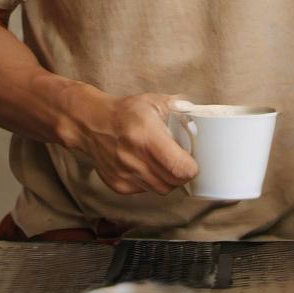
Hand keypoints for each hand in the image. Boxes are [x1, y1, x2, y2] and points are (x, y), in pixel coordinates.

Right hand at [72, 91, 197, 196]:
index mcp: (146, 135)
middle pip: (172, 182)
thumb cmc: (126, 111)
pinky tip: (147, 165)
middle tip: (182, 162)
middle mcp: (133, 158)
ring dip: (168, 180)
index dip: (191, 169)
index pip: (178, 167)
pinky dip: (151, 181)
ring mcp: (124, 174)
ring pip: (160, 190)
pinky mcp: (118, 185)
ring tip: (164, 163)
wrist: (91, 123)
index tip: (193, 162)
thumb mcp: (155, 102)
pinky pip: (145, 190)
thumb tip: (202, 119)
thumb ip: (181, 109)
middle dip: (182, 175)